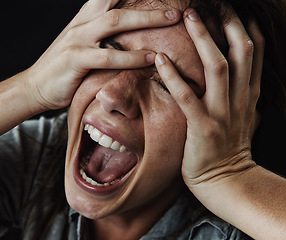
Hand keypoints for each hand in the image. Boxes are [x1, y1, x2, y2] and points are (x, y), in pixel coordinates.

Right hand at [25, 0, 180, 111]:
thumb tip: (128, 40)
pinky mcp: (75, 58)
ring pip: (115, 23)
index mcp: (83, 19)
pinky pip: (108, 56)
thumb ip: (101, 40)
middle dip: (147, 6)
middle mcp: (81, 24)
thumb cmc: (64, 69)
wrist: (35, 86)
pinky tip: (148, 58)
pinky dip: (130, 57)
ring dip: (146, 21)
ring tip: (171, 21)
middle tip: (173, 9)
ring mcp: (77, 39)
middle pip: (118, 6)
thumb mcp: (82, 47)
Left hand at [155, 9, 263, 187]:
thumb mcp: (244, 120)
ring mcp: (222, 113)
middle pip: (239, 53)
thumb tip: (242, 84)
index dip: (246, 29)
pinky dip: (174, 76)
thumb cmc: (230, 150)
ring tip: (188, 16)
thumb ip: (243, 99)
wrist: (227, 181)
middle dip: (227, 24)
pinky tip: (160, 58)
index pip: (253, 54)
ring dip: (203, 40)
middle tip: (210, 4)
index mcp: (248, 96)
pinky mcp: (203, 127)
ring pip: (217, 68)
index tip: (233, 11)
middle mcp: (239, 100)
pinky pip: (187, 96)